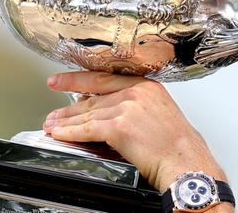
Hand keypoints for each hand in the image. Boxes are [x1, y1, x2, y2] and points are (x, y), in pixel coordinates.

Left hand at [42, 71, 227, 195]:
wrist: (185, 159)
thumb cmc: (177, 142)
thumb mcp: (160, 111)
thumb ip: (137, 105)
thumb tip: (111, 109)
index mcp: (147, 85)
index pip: (104, 77)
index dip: (78, 79)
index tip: (61, 81)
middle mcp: (136, 92)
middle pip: (93, 97)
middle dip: (68, 107)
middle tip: (53, 113)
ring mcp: (127, 108)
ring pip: (88, 114)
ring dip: (66, 122)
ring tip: (52, 126)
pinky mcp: (119, 127)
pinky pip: (88, 129)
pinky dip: (70, 132)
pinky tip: (61, 134)